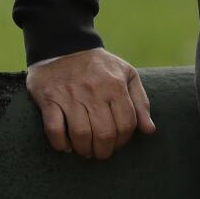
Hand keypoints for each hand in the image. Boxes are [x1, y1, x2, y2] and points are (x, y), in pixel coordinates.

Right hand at [26, 47, 155, 158]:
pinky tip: (66, 146)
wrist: (65, 46)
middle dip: (105, 150)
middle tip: (101, 152)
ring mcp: (71, 96)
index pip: (126, 123)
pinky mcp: (49, 99)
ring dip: (85, 150)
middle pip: (105, 133)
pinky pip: (54, 129)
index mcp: (116, 86)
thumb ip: (141, 102)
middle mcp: (95, 91)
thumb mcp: (127, 75)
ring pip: (81, 135)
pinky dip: (60, 143)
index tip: (118, 143)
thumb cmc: (100, 66)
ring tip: (86, 151)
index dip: (124, 140)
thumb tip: (150, 130)